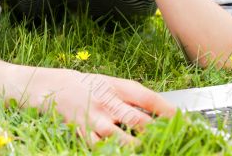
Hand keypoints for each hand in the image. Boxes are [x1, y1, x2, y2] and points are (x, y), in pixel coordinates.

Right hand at [29, 68, 175, 149]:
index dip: (167, 110)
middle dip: (159, 133)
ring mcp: (95, 120)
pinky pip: (101, 149)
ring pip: (124, 140)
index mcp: (115, 86)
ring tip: (155, 151)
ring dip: (140, 147)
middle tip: (176, 140)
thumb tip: (152, 109)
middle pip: (140, 120)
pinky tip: (124, 153)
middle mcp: (108, 103)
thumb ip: (127, 95)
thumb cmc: (81, 83)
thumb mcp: (106, 83)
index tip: (183, 119)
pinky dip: (115, 152)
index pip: (148, 98)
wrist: (48, 86)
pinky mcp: (82, 134)